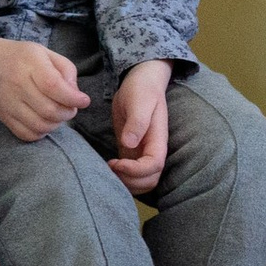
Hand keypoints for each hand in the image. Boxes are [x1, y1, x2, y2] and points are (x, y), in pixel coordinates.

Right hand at [0, 29, 86, 143]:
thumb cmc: (19, 57)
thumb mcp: (45, 53)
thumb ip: (66, 70)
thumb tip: (76, 94)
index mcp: (29, 64)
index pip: (53, 86)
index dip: (73, 98)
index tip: (84, 101)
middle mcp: (16, 84)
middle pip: (49, 109)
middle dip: (68, 112)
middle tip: (71, 107)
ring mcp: (7, 103)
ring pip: (39, 125)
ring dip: (56, 123)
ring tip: (59, 114)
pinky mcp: (2, 116)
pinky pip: (25, 134)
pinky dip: (41, 133)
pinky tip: (44, 121)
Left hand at [108, 59, 171, 194]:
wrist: (141, 83)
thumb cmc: (142, 89)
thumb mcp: (139, 101)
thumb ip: (137, 122)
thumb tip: (130, 143)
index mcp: (158, 139)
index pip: (154, 165)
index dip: (136, 170)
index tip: (115, 162)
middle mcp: (153, 149)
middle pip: (151, 180)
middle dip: (131, 181)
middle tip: (111, 167)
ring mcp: (143, 152)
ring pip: (142, 182)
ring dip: (126, 183)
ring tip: (108, 169)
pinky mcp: (131, 152)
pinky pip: (131, 174)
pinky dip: (121, 178)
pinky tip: (107, 166)